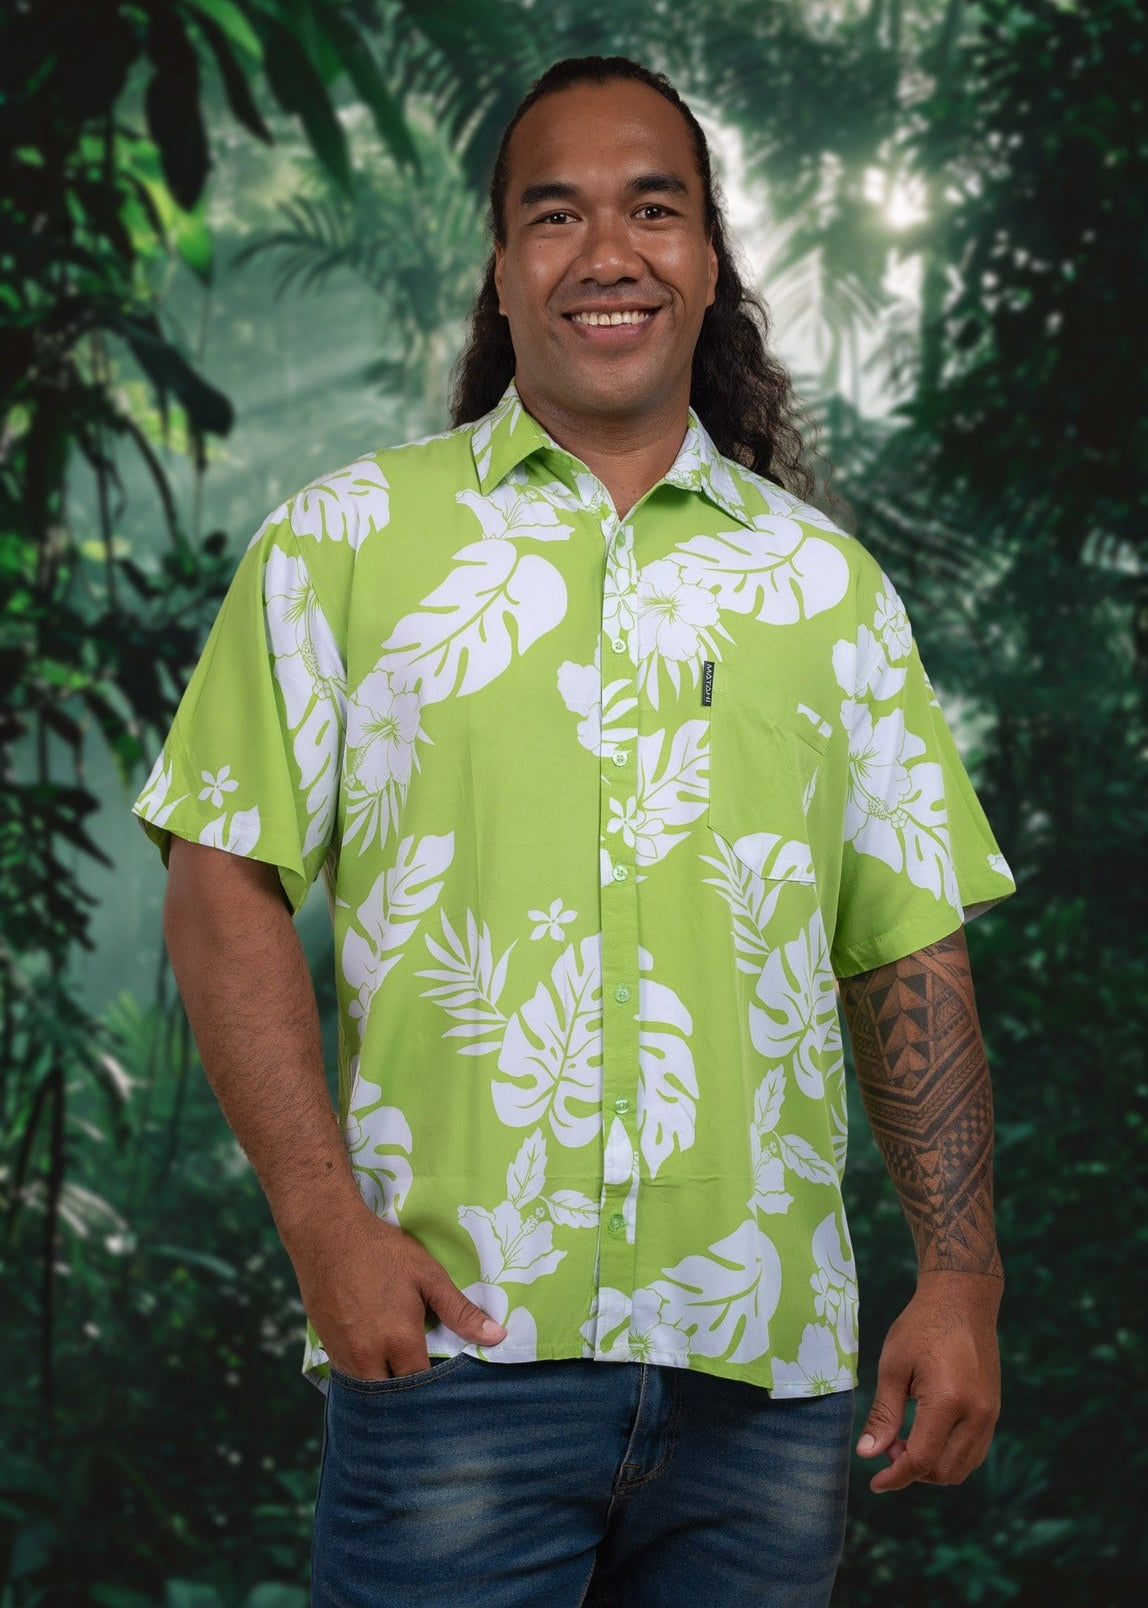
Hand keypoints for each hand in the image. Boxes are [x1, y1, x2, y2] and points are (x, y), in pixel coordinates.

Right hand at [290, 1207, 506, 1379]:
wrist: (327, 1234)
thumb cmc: (382, 1251)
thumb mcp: (427, 1275)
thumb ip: (460, 1311)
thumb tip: (497, 1336)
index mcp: (399, 1341)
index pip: (422, 1387)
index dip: (435, 1389)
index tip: (446, 1384)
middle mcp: (369, 1357)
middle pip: (393, 1397)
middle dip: (410, 1396)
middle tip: (424, 1385)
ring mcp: (343, 1355)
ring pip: (368, 1391)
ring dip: (386, 1388)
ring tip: (402, 1375)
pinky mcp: (326, 1348)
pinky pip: (349, 1377)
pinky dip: (365, 1376)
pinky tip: (377, 1362)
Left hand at [855, 1271, 1001, 1492]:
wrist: (962, 1299)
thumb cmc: (921, 1326)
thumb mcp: (893, 1365)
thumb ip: (883, 1413)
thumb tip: (868, 1453)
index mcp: (949, 1402)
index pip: (921, 1460)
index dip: (895, 1477)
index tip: (875, 1483)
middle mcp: (977, 1415)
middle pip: (944, 1471)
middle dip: (913, 1471)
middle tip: (888, 1446)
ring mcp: (991, 1414)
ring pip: (963, 1467)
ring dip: (933, 1467)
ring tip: (905, 1440)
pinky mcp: (994, 1410)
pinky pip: (974, 1451)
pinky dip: (950, 1455)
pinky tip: (927, 1434)